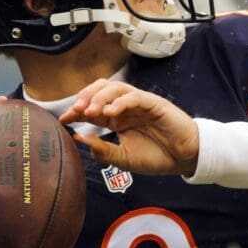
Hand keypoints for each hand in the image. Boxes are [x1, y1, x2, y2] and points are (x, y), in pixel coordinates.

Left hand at [59, 80, 198, 176]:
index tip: (63, 119)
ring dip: (100, 96)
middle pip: (100, 89)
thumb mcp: (123, 158)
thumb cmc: (156, 157)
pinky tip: (111, 112)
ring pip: (116, 88)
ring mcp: (139, 103)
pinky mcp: (154, 103)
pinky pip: (135, 96)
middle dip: (85, 97)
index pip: (92, 108)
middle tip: (75, 111)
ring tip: (91, 111)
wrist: (184, 159)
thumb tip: (78, 138)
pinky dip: (121, 101)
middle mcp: (125, 107)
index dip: (77, 111)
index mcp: (117, 119)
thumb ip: (102, 150)